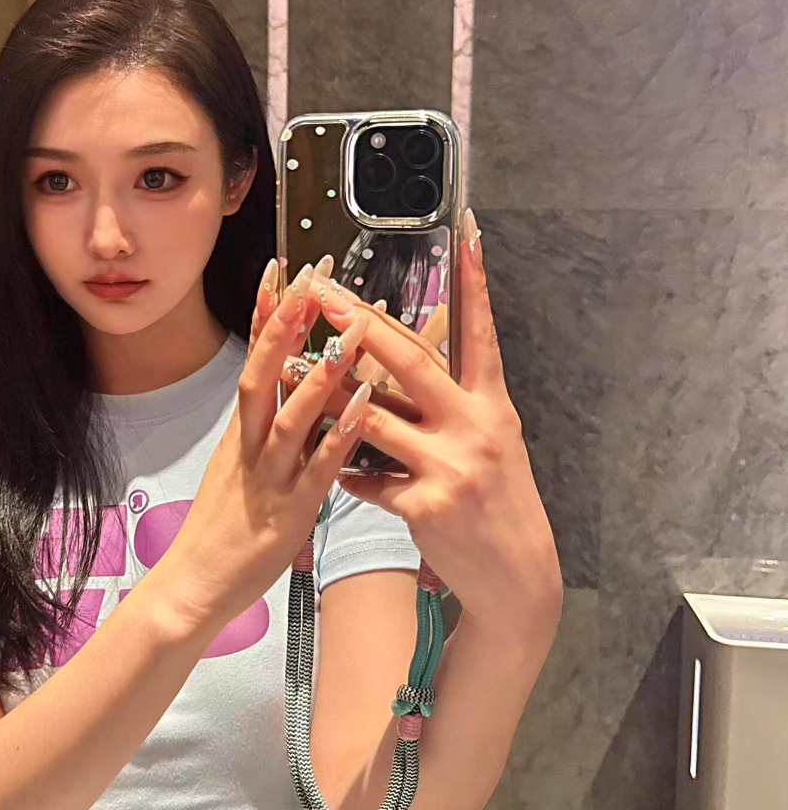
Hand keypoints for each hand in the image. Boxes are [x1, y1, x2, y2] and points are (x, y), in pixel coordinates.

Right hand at [159, 258, 374, 632]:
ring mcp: (268, 476)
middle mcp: (250, 445)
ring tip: (351, 333)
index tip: (283, 268)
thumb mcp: (239, 465)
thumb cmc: (222, 528)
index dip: (267, 314)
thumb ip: (264, 429)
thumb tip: (290, 390)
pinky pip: (318, 468)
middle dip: (287, 324)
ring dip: (321, 372)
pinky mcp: (289, 511)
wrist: (194, 585)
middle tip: (312, 278)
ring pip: (292, 416)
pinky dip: (341, 435)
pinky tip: (365, 407)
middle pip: (264, 373)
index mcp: (241, 432)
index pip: (252, 359)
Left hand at [313, 223, 562, 645]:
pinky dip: (347, 472)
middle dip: (360, 324)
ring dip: (329, 396)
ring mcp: (451, 466)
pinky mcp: (427, 506)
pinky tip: (330, 469)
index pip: (481, 332)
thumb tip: (413, 350)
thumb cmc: (497, 502)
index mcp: (492, 405)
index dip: (475, 283)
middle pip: (410, 362)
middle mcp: (475, 427)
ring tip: (292, 374)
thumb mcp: (489, 441)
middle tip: (320, 294)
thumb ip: (453, 399)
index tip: (468, 232)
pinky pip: (369, 478)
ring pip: (375, 418)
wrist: (517, 577)